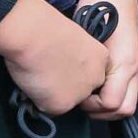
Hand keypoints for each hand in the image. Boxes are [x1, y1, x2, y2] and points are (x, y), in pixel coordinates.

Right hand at [0, 0, 110, 116]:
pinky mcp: (62, 105)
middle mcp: (97, 79)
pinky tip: (34, 83)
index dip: (74, 74)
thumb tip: (66, 68)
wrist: (35, 35)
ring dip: (53, 94)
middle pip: (82, 92)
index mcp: (102, 59)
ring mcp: (81, 94)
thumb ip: (78, 58)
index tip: (61, 67)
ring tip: (40, 75)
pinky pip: (48, 108)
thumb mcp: (76, 41)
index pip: (92, 76)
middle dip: (67, 88)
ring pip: (65, 101)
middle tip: (49, 73)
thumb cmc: (49, 29)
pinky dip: (39, 100)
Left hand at [75, 0, 137, 118]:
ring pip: (125, 98)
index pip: (115, 106)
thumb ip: (93, 69)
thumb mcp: (93, 40)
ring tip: (84, 88)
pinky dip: (107, 89)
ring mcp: (134, 62)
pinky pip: (123, 84)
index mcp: (126, 64)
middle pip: (125, 108)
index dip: (93, 107)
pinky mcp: (129, 56)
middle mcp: (134, 67)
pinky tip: (91, 77)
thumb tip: (84, 95)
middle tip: (81, 99)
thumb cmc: (101, 7)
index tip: (76, 95)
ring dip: (104, 101)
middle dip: (102, 111)